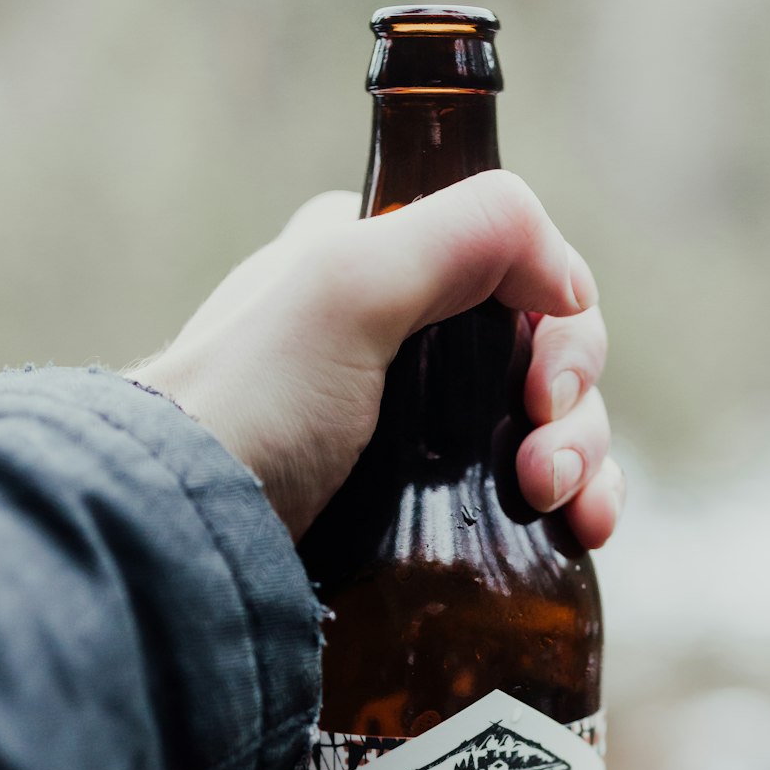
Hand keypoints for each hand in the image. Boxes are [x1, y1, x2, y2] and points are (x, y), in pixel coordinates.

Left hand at [129, 171, 620, 547]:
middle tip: (543, 470)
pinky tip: (584, 532)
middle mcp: (409, 336)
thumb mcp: (346, 287)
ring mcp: (421, 426)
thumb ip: (464, 233)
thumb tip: (567, 277)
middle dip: (574, 409)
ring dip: (586, 460)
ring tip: (561, 509)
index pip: (526, 270)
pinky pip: (533, 489)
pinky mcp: (426, 503)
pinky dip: (576, 501)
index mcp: (387, 262)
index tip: (543, 386)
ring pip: (554, 423)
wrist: (182, 536)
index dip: (562, 325)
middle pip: (551, 353)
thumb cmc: (249, 406)